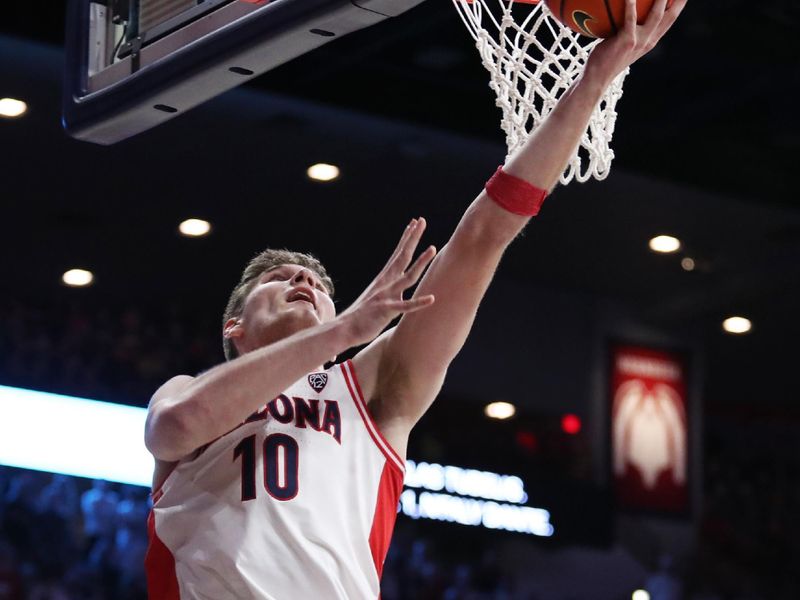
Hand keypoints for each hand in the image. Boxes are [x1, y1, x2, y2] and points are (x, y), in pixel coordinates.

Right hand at [338, 218, 436, 346]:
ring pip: (407, 277)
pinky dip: (418, 302)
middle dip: (412, 238)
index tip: (414, 223)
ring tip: (432, 248)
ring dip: (420, 263)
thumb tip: (402, 293)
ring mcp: (386, 295)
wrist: (344, 328)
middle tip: (422, 220)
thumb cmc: (362, 316)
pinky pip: (405, 306)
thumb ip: (392, 293)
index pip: (398, 254)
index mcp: (384, 279)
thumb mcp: (379, 299)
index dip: (407, 238)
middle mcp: (385, 283)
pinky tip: (431, 298)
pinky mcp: (386, 310)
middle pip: (402, 256)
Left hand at [585, 0, 687, 85]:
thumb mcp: (621, 43)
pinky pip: (631, 19)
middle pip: (670, 16)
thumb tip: (621, 12)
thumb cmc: (604, 59)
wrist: (597, 77)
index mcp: (650, 41)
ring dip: (661, 0)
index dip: (678, 5)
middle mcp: (649, 41)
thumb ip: (626, 29)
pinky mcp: (628, 41)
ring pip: (656, 16)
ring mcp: (640, 41)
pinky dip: (631, 6)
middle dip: (678, 1)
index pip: (669, 20)